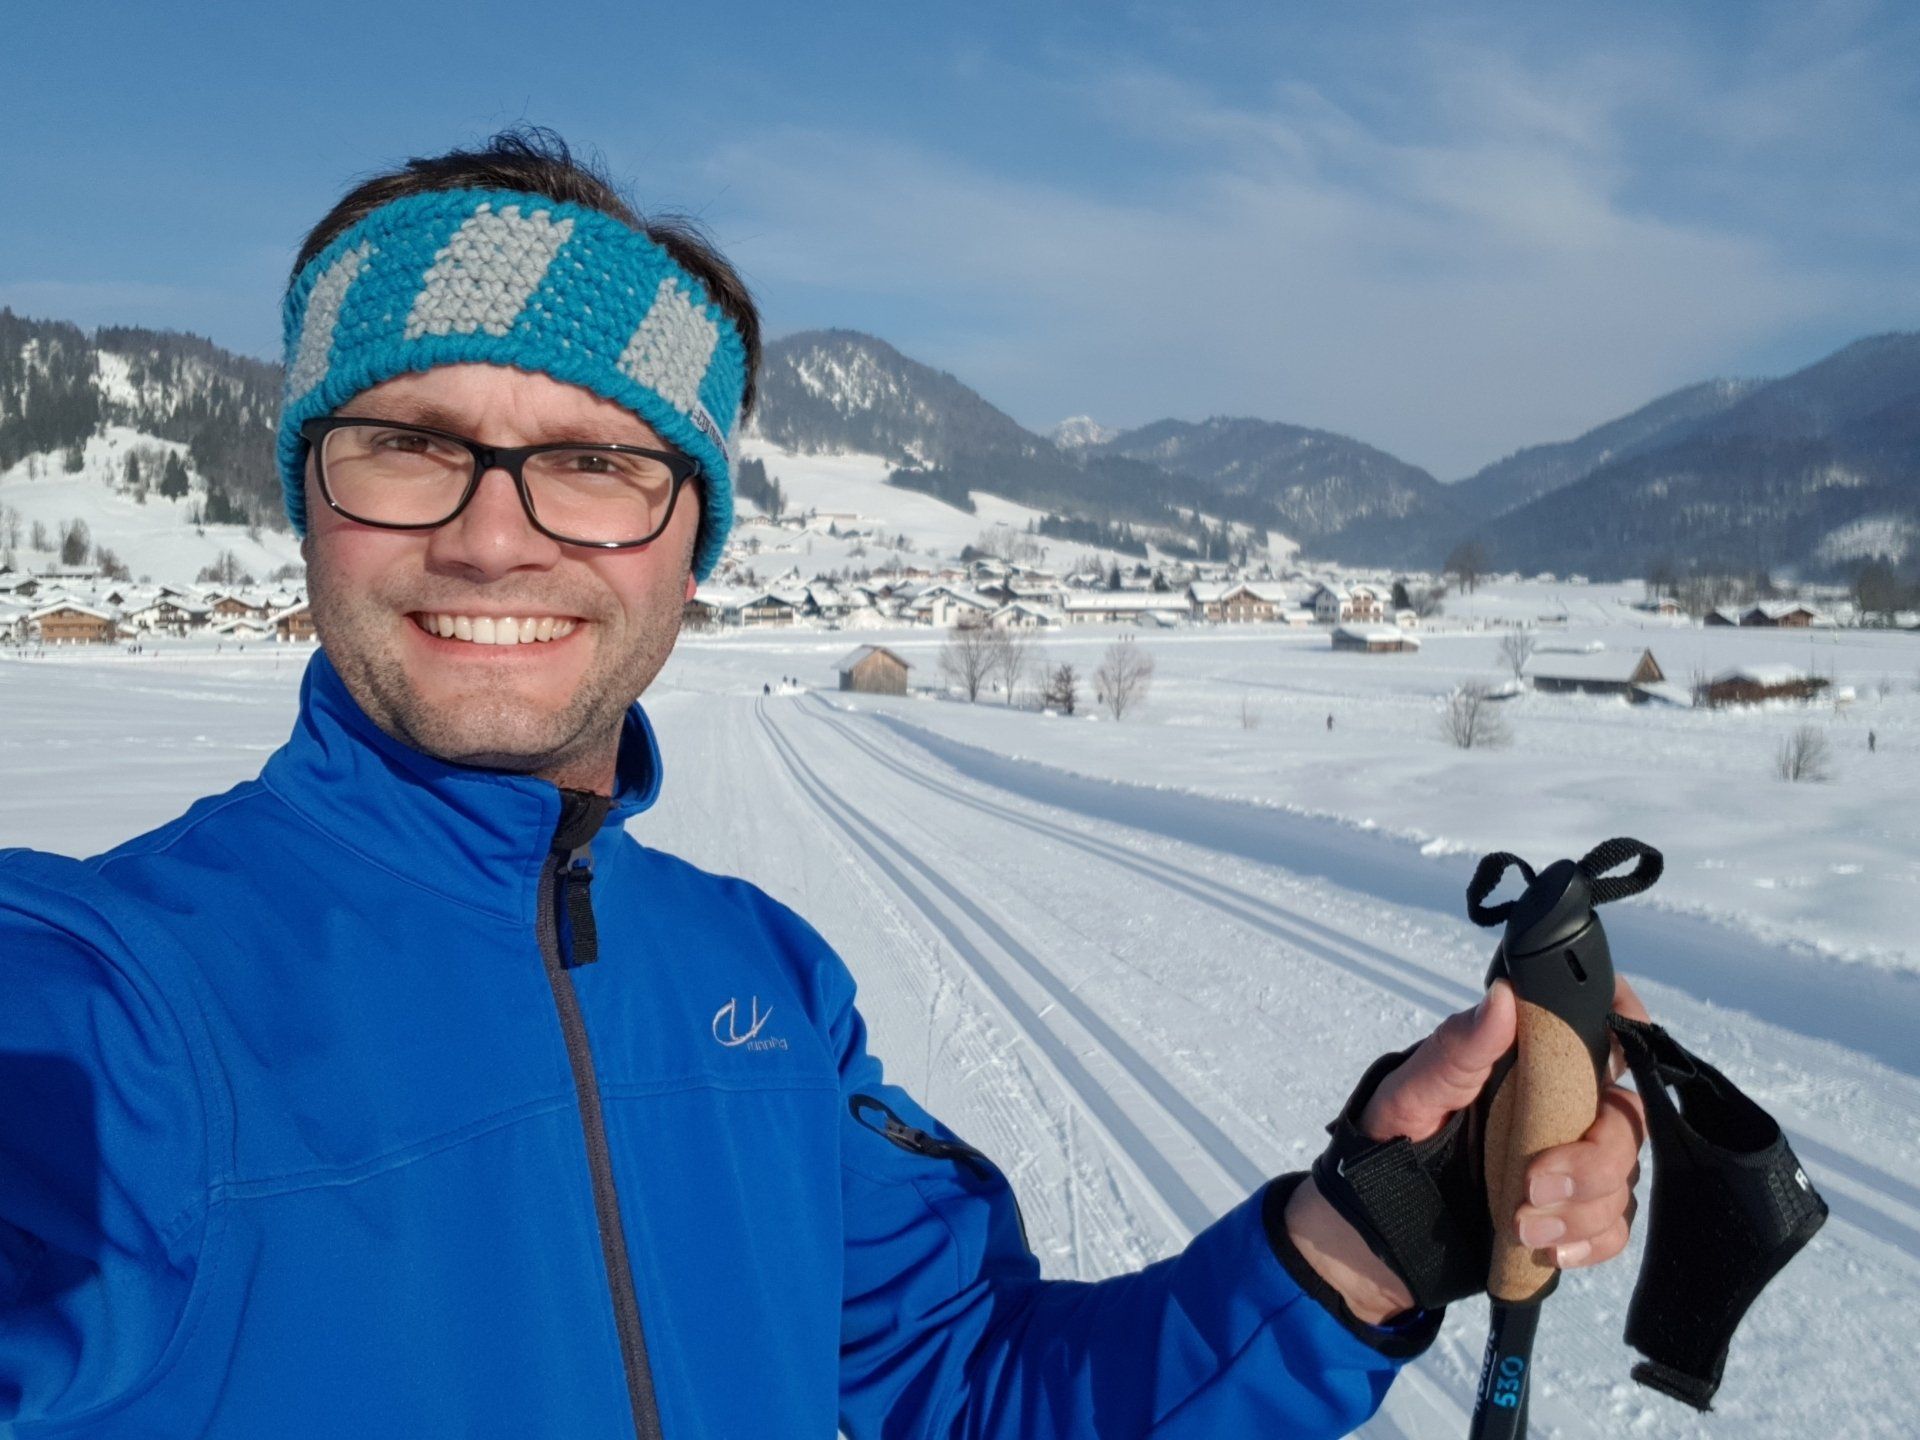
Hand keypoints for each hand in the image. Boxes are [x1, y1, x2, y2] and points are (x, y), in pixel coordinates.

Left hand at [1362, 975, 1650, 1269]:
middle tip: (1534, 1184)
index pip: (1601, 1031)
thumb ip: (1461, 1046)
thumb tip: (1504, 995)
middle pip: (1625, 1120)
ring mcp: (1571, 1163)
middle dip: (1594, 1160)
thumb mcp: (1417, 1088)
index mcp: (1532, 1064)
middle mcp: (1562, 1108)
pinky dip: (1591, 1242)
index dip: (1626, 1030)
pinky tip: (1551, 1247)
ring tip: (1520, 1225)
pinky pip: (1613, 1227)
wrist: (1377, 1218)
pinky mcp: (1570, 1214)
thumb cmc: (1393, 1134)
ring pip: (1622, 1177)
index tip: (1616, 1061)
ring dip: (1582, 1209)